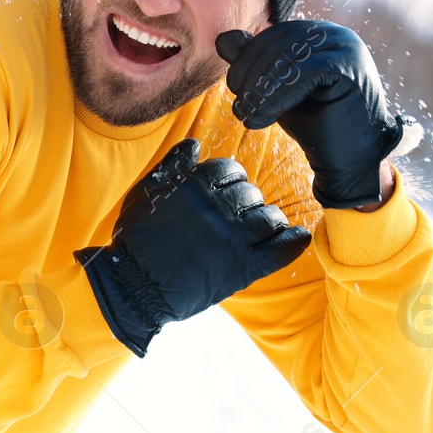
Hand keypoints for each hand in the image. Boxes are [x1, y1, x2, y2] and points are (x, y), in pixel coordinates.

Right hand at [76, 139, 311, 357]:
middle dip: (247, 202)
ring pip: (269, 217)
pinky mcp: (243, 268)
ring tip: (262, 227)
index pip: (230, 170)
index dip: (231, 179)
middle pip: (251, 193)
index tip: (227, 191)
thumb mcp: (147, 193)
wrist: (134, 287)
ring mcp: (234, 239)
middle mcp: (219, 208)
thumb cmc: (136, 239)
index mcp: (196, 186)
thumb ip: (173, 166)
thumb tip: (195, 145)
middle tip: (238, 215)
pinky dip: (294, 242)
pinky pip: (281, 250)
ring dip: (269, 220)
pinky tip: (298, 237)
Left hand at [216, 21, 405, 209]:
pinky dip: (278, 95)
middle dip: (251, 74)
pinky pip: (304, 72)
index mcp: (320, 35)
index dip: (247, 58)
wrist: (346, 158)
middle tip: (240, 105)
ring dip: (261, 88)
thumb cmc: (313, 123)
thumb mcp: (276, 89)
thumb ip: (254, 63)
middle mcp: (336, 36)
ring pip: (288, 57)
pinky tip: (266, 116)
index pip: (274, 35)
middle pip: (279, 43)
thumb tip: (223, 38)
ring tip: (247, 114)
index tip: (234, 88)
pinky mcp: (350, 69)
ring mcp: (346, 50)